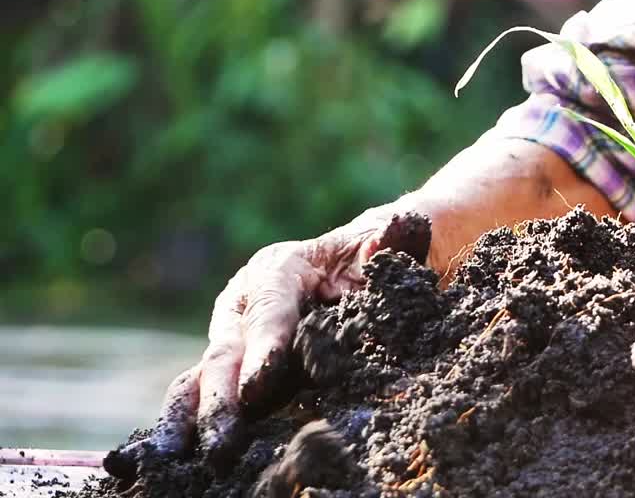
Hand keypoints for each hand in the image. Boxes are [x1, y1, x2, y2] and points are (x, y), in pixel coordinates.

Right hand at [104, 139, 612, 480]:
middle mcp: (250, 302)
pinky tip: (172, 462)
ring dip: (191, 416)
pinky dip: (188, 426)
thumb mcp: (404, 242)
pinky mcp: (238, 373)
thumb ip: (398, 243)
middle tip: (222, 439)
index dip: (270, 341)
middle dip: (224, 395)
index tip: (267, 380)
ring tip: (177, 456)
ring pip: (202, 376)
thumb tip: (399, 231)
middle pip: (229, 348)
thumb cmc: (400, 251)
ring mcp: (237, 339)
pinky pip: (204, 398)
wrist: (391, 259)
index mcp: (285, 267)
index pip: (274, 302)